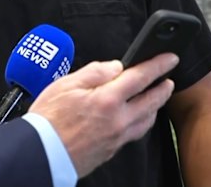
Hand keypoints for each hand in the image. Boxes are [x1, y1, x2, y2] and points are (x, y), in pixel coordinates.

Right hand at [29, 53, 177, 177]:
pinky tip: (138, 118)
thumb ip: (94, 73)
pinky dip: (143, 121)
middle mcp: (119, 120)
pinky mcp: (111, 150)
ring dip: (156, 106)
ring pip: (147, 120)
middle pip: (152, 101)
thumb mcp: (66, 85)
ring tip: (156, 98)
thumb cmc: (48, 119)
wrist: (41, 153)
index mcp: (108, 100)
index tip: (169, 58)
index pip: (141, 77)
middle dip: (164, 88)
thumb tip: (115, 67)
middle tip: (168, 79)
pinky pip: (136, 133)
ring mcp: (117, 137)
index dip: (158, 65)